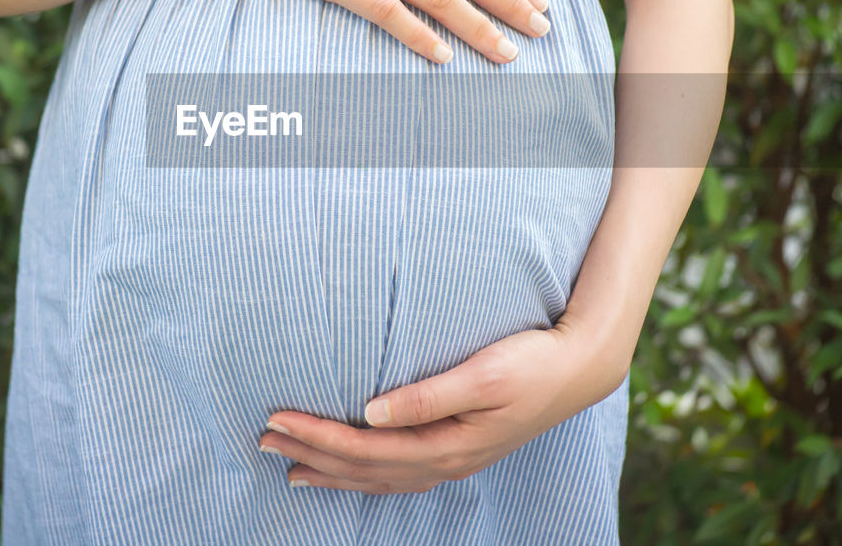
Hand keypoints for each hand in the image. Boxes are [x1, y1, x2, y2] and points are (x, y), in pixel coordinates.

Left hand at [257, 314, 628, 493]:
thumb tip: (371, 412)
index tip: (276, 420)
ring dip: (331, 471)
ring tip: (289, 467)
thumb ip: (427, 396)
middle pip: (363, 468)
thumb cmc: (531, 363)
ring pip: (378, 478)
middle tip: (262, 440)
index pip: (364, 448)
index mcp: (446, 445)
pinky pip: (398, 474)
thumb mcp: (483, 374)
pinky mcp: (459, 451)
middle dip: (310, 455)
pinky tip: (349, 470)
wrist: (579, 369)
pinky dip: (364, 475)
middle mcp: (445, 462)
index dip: (317, 437)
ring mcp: (453, 461)